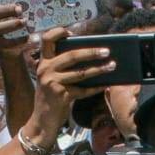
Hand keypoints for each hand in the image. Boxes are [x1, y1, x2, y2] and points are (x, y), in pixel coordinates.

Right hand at [22, 27, 113, 147]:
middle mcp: (46, 69)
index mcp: (43, 62)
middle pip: (71, 55)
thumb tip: (89, 56)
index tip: (72, 32)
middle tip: (106, 51)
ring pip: (81, 73)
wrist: (41, 122)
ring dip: (99, 69)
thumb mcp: (51, 79)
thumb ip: (62, 67)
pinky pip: (84, 90)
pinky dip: (96, 88)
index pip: (47, 39)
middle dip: (91, 52)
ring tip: (112, 66)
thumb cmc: (50, 98)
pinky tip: (106, 85)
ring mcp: (53, 82)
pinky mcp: (61, 95)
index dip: (59, 32)